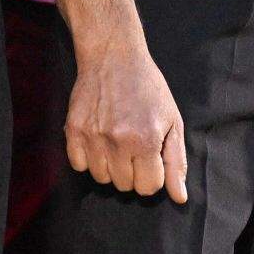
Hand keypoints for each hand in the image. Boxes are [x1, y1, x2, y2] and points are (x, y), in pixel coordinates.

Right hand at [66, 28, 190, 201]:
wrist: (113, 56)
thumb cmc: (147, 88)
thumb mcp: (172, 120)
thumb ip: (176, 162)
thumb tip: (180, 197)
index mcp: (146, 140)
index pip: (149, 187)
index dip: (152, 175)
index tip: (151, 158)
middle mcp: (118, 141)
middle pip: (125, 185)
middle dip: (133, 171)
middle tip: (134, 146)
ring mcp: (93, 137)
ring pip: (101, 179)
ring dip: (111, 167)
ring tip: (116, 142)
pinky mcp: (73, 130)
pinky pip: (79, 166)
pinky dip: (88, 158)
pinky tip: (98, 140)